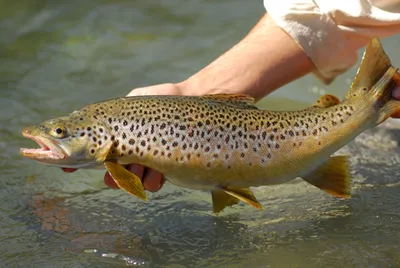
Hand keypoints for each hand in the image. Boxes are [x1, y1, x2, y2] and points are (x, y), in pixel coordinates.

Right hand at [62, 83, 184, 191]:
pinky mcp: (165, 168)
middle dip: (112, 177)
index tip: (67, 167)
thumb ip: (108, 116)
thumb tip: (81, 122)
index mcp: (117, 139)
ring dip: (134, 177)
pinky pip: (152, 184)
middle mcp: (130, 153)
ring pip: (131, 182)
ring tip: (143, 164)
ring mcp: (147, 162)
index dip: (77, 163)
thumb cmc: (156, 99)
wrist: (188, 98)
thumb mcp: (127, 102)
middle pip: (111, 175)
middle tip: (116, 170)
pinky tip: (159, 170)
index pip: (92, 154)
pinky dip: (152, 180)